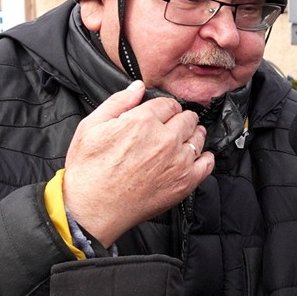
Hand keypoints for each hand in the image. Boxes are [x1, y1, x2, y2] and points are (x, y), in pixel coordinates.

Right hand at [63, 80, 213, 244]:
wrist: (92, 208)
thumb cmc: (88, 171)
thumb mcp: (91, 126)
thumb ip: (118, 102)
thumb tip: (137, 87)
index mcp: (142, 121)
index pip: (168, 104)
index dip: (165, 108)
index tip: (163, 113)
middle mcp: (165, 139)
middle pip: (187, 118)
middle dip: (181, 119)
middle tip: (174, 125)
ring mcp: (178, 161)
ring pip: (199, 138)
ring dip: (193, 135)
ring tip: (184, 139)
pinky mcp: (185, 182)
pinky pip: (208, 163)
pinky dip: (205, 157)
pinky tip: (196, 157)